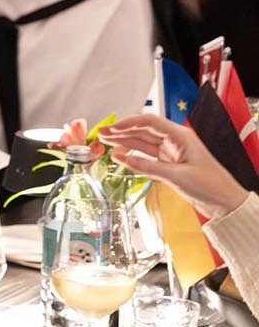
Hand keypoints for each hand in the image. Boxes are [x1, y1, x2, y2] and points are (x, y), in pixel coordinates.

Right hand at [100, 114, 250, 220]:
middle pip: (142, 131)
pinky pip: (146, 157)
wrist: (225, 203)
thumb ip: (148, 167)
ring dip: (124, 142)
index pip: (149, 123)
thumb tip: (123, 159)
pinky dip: (132, 157)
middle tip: (101, 133)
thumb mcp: (178, 176)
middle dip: (121, 132)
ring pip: (142, 144)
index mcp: (180, 137)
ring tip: (105, 142)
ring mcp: (171, 153)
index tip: (111, 128)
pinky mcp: (168, 165)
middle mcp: (174, 142)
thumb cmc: (212, 185)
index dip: (128, 123)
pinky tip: (120, 156)